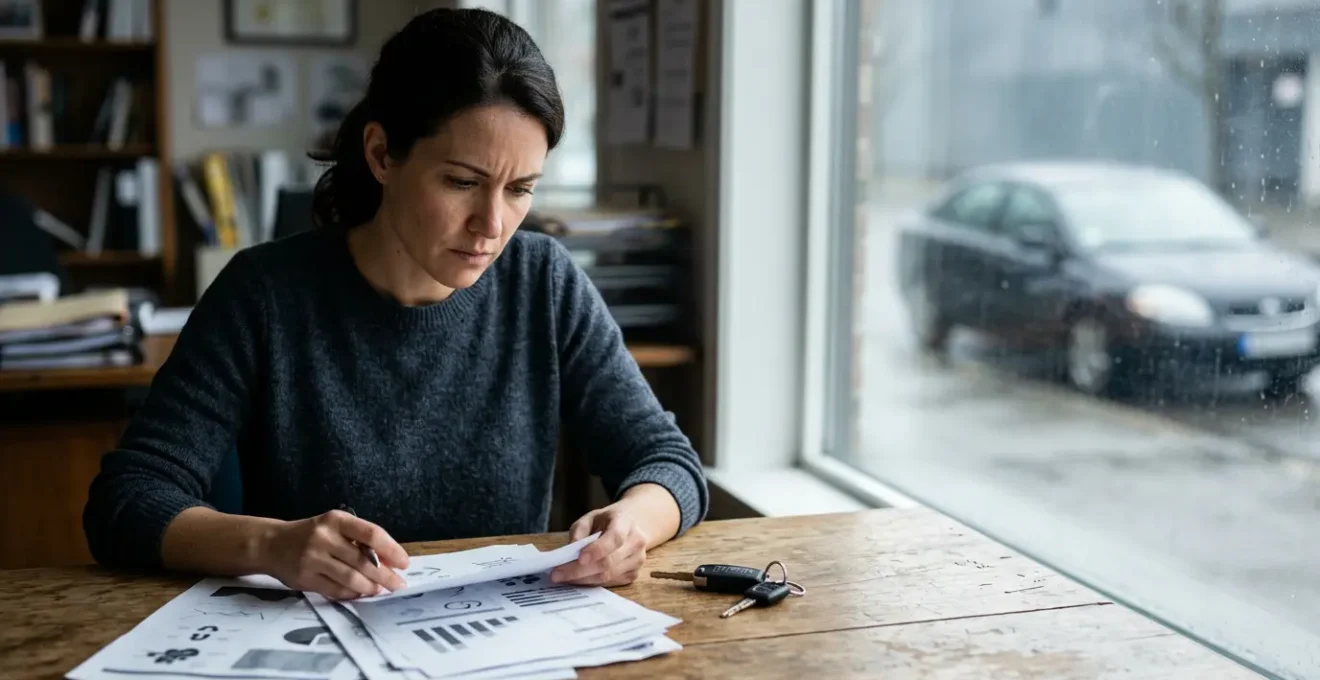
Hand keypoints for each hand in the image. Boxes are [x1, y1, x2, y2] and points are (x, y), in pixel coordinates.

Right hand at [258, 509, 409, 599]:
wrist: (272, 544)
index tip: (404, 563)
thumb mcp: (334, 527)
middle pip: (363, 560)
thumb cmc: (312, 534)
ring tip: (381, 590)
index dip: (392, 550)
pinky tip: (361, 593)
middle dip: (386, 575)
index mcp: (336, 520)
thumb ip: (359, 540)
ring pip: (351, 577)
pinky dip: (352, 593)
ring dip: (371, 587)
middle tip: (399, 584)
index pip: (371, 533)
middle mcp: (324, 537)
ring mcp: (313, 558)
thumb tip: (390, 561)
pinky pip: (336, 589)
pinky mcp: (305, 578)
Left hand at [550, 502, 650, 586]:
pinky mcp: (633, 574)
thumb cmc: (609, 520)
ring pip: (607, 576)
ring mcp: (637, 561)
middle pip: (608, 562)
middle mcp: (635, 543)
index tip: (579, 558)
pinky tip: (578, 578)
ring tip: (563, 578)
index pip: (614, 538)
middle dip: (579, 570)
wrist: (634, 524)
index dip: (597, 550)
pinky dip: (591, 582)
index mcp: (626, 523)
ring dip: (583, 579)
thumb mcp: (591, 517)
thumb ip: (579, 531)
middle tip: (557, 574)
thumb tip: (569, 553)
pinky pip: (610, 583)